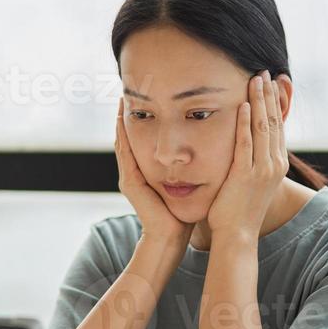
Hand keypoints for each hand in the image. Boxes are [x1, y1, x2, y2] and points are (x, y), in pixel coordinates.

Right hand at [115, 96, 191, 246]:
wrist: (171, 238)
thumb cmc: (182, 214)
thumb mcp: (187, 184)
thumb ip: (189, 169)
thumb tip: (205, 151)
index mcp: (147, 172)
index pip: (144, 138)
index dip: (144, 118)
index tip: (148, 96)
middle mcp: (135, 172)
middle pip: (130, 136)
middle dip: (131, 114)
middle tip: (128, 91)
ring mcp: (129, 177)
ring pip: (123, 141)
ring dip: (122, 120)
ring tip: (123, 98)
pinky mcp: (129, 182)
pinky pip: (124, 153)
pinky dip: (122, 135)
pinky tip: (123, 119)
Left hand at [206, 71, 288, 235]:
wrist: (237, 236)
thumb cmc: (238, 210)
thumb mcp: (251, 182)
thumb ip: (252, 162)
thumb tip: (248, 145)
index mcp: (277, 166)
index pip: (279, 127)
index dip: (276, 104)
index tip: (272, 83)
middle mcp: (274, 165)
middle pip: (274, 122)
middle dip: (270, 95)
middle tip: (265, 72)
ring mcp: (262, 170)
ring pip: (263, 128)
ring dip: (259, 101)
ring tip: (255, 79)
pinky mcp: (246, 174)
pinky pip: (246, 143)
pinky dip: (246, 122)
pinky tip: (244, 104)